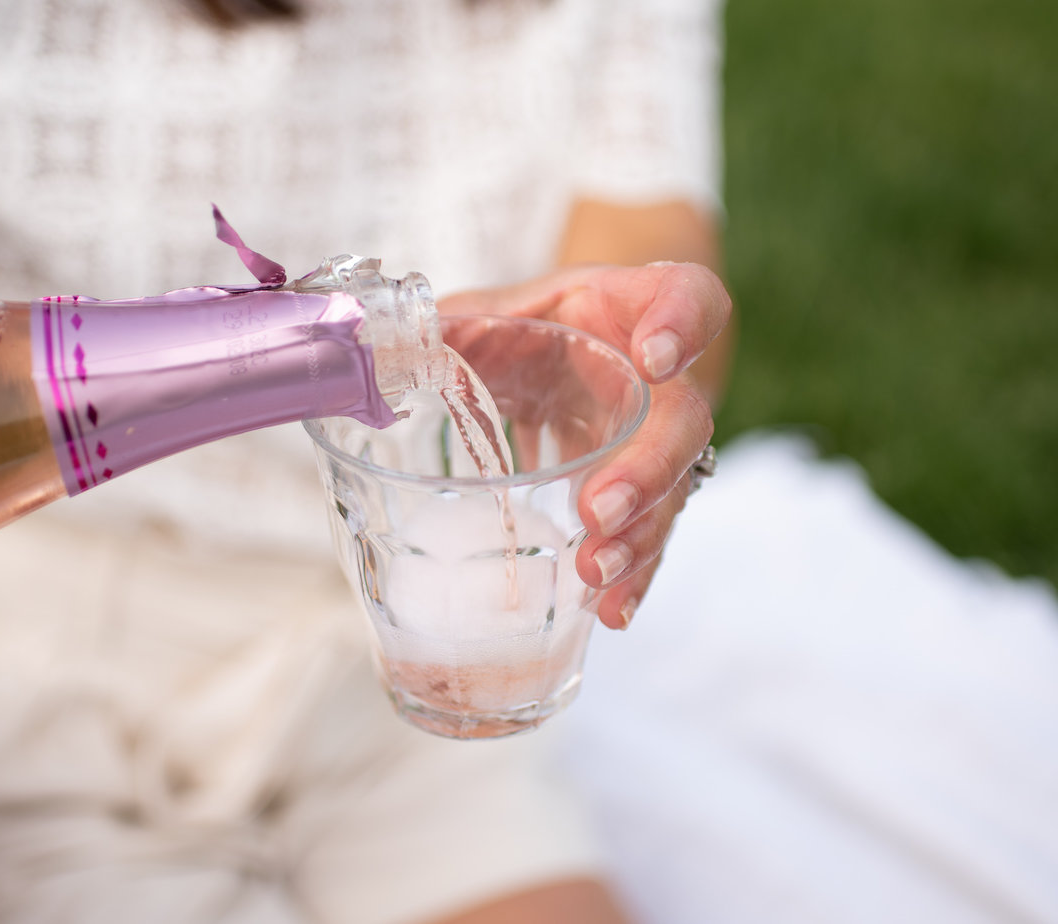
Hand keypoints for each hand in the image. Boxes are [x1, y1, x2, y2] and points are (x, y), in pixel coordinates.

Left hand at [441, 262, 731, 628]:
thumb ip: (443, 332)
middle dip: (647, 469)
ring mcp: (655, 443)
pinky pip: (648, 538)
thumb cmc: (533, 329)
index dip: (682, 322)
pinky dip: (630, 577)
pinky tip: (608, 612)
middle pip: (683, 418)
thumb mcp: (489, 316)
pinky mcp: (644, 496)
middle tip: (598, 510)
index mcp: (625, 311)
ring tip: (594, 574)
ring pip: (673, 491)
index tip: (654, 360)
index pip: (686, 297)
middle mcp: (656, 380)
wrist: (569, 351)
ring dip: (639, 537)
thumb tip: (371, 352)